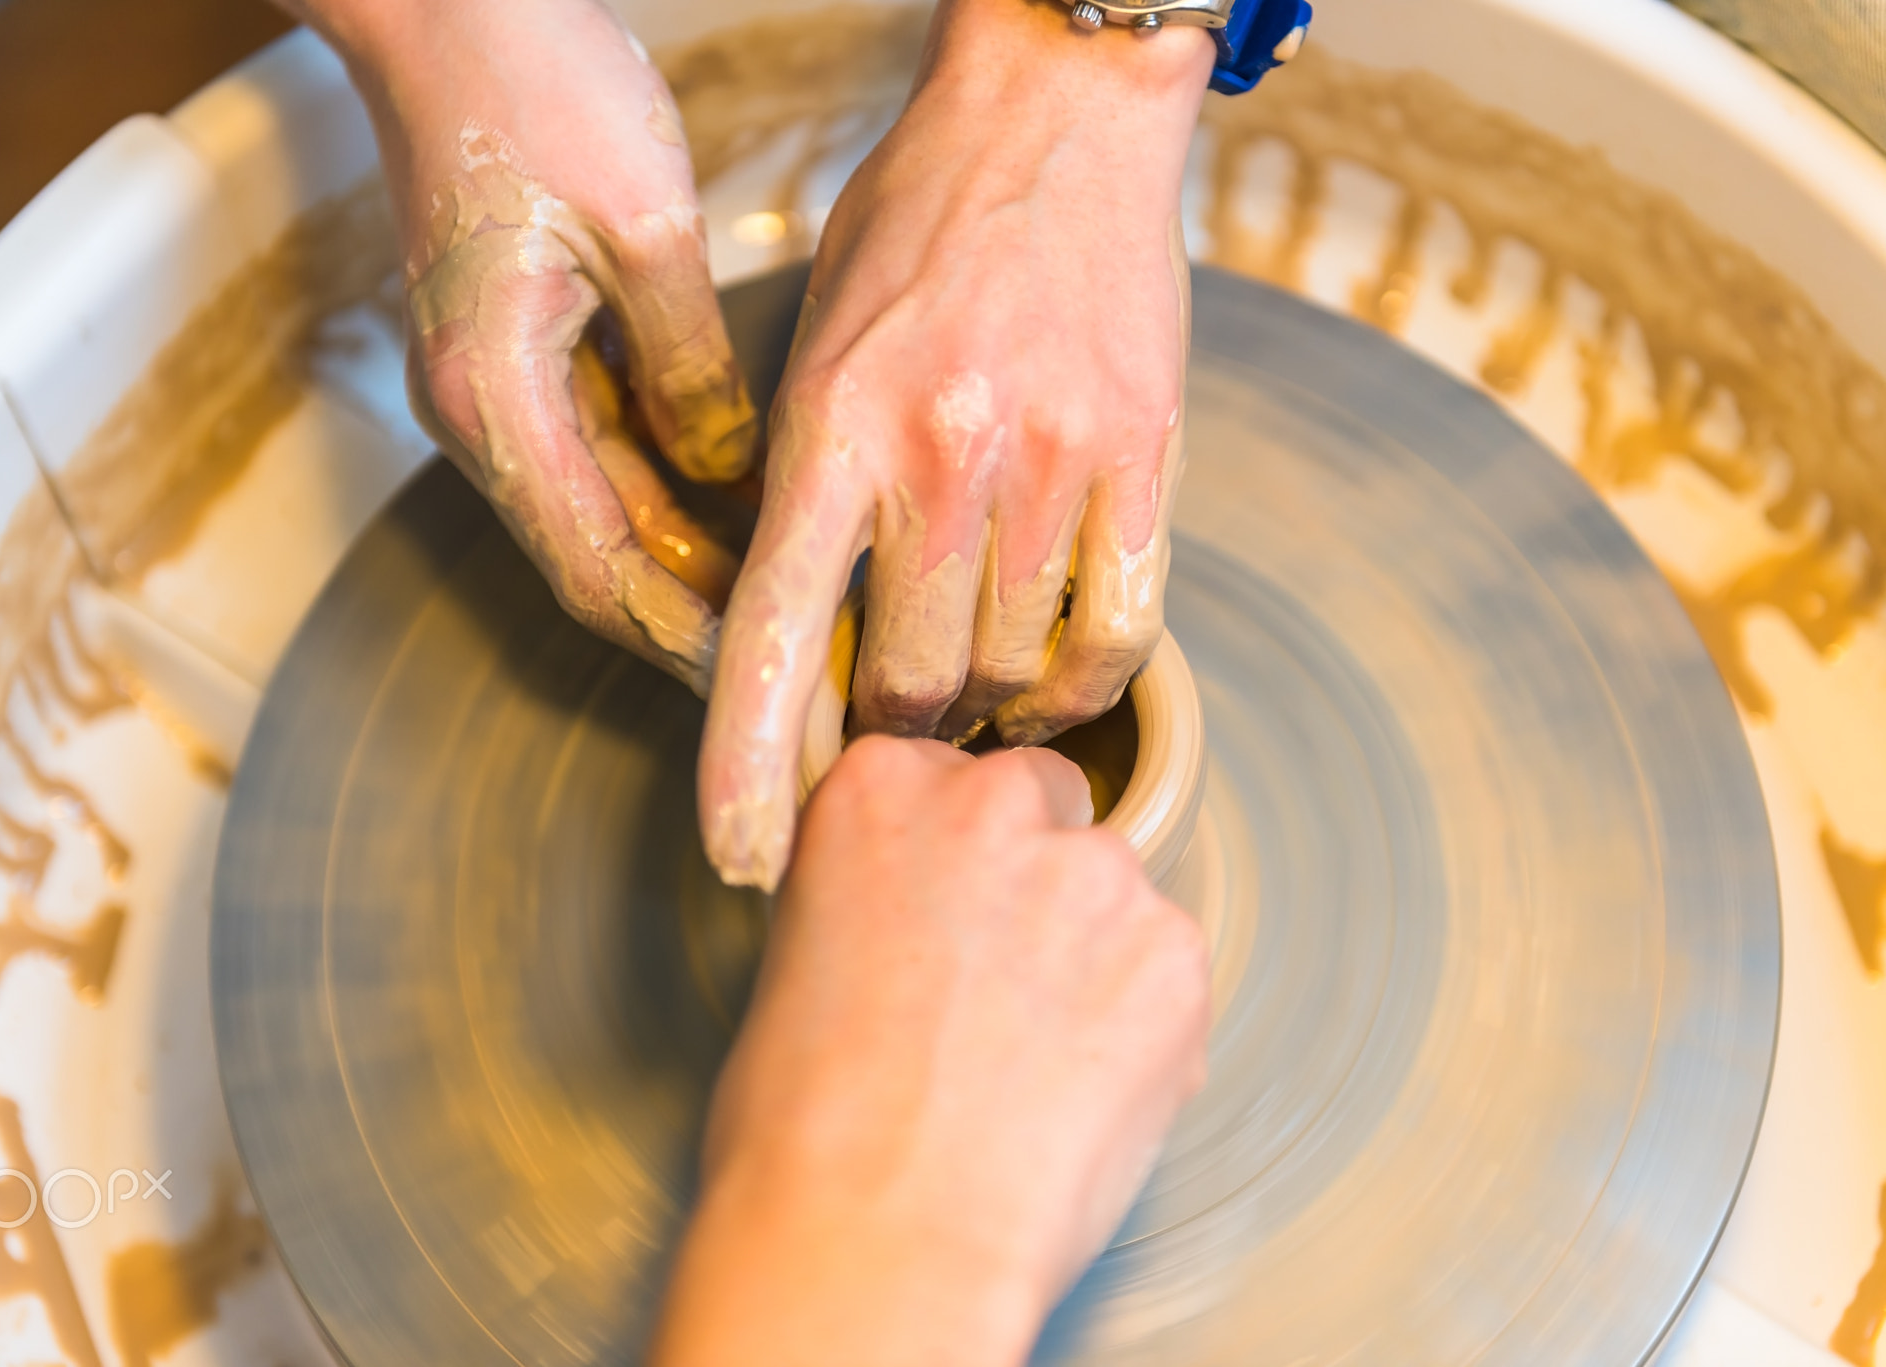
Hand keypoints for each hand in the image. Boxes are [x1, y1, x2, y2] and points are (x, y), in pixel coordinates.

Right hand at [289, 0, 756, 693]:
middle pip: (593, 566)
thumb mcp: (644, 226)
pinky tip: (745, 514)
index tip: (774, 676)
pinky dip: (665, 502)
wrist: (446, 1)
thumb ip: (693, 369)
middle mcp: (473, 414)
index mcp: (491, 395)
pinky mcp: (512, 361)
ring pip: (596, 521)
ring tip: (791, 605)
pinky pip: (595, 461)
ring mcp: (486, 391)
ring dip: (684, 568)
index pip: (597, 571)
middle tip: (802, 663)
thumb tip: (729, 475)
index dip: (688, 636)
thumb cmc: (534, 84)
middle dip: (693, 622)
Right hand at [651, 737, 1209, 1366]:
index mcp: (885, 786)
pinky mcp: (1175, 959)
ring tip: (1031, 1066)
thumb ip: (881, 888)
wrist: (878, 1238)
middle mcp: (997, 804)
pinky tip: (1076, 1096)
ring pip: (1116, 900)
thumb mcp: (801, 951)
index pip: (950, 779)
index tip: (941, 917)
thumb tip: (931, 913)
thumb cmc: (804, 1125)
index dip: (952, 859)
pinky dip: (1141, 1028)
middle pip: (1048, 810)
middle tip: (993, 991)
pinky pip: (1167, 978)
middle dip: (1033, 884)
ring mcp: (1098, 877)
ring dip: (1093, 958)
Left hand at [699, 0, 1210, 886]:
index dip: (748, 764)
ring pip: (1008, 673)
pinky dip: (1077, 686)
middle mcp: (939, 458)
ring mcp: (1050, 465)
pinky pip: (1115, 636)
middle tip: (884, 721)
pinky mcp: (1144, 463)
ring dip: (979, 704)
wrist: (1056, 122)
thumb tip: (811, 651)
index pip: (772, 635)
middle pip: (907, 688)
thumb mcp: (816, 350)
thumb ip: (810, 496)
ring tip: (965, 677)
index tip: (741, 859)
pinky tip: (1050, 678)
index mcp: (830, 428)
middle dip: (886, 730)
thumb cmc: (913, 236)